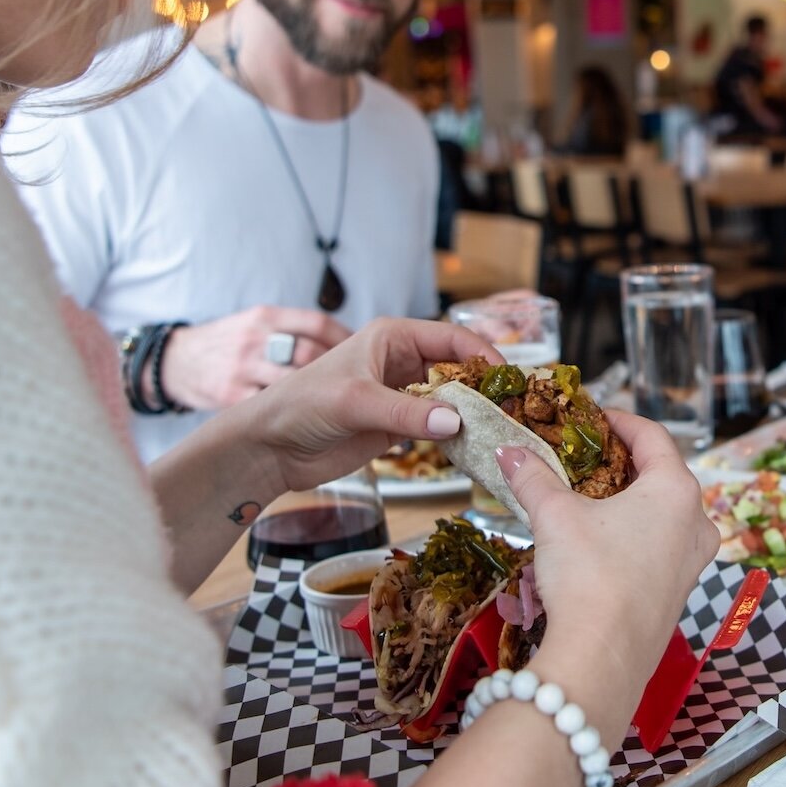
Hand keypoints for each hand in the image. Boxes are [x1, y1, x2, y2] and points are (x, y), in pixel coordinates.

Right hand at [159, 306, 351, 409]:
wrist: (175, 363)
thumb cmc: (227, 346)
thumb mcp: (258, 325)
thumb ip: (295, 334)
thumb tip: (348, 347)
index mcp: (267, 317)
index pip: (318, 325)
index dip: (346, 342)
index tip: (364, 358)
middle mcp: (255, 339)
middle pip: (309, 354)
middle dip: (339, 373)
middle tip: (359, 388)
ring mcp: (242, 368)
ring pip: (292, 382)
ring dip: (318, 397)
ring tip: (338, 407)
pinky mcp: (231, 397)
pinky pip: (270, 408)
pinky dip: (291, 416)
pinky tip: (305, 421)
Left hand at [247, 317, 500, 492]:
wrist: (271, 447)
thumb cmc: (303, 405)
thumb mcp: (355, 402)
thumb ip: (405, 413)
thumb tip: (456, 422)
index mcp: (393, 337)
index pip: (451, 337)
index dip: (482, 354)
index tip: (508, 379)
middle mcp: (402, 362)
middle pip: (457, 369)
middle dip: (484, 387)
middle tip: (514, 410)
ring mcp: (402, 396)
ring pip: (451, 400)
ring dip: (473, 415)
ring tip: (503, 432)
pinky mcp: (397, 427)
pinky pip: (437, 428)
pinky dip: (456, 437)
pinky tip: (475, 449)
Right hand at [498, 412, 718, 740]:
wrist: (601, 659)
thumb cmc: (589, 576)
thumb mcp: (554, 515)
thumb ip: (532, 476)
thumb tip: (508, 452)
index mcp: (675, 490)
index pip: (652, 436)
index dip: (620, 421)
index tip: (593, 418)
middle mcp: (696, 523)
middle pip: (662, 474)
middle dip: (623, 463)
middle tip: (587, 457)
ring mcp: (692, 563)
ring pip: (665, 514)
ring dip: (630, 501)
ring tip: (590, 498)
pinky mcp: (678, 594)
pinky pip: (661, 547)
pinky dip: (635, 534)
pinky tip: (600, 542)